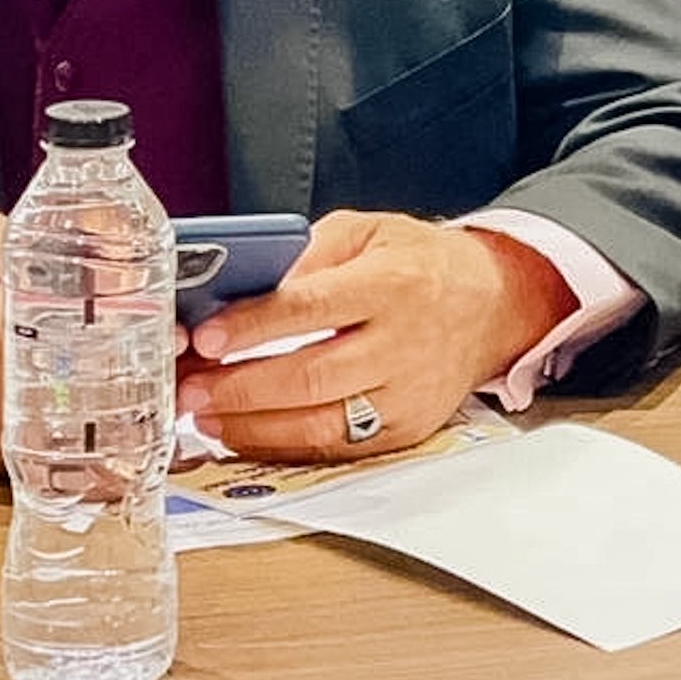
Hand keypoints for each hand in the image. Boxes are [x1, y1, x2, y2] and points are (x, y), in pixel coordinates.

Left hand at [176, 213, 576, 461]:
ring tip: (205, 415)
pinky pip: (336, 448)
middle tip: (188, 387)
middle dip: (239, 387)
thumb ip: (308, 254)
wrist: (491, 303)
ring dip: (252, 425)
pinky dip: (284, 445)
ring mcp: (408, 393)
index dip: (254, 326)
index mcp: (393, 282)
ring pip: (321, 423)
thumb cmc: (420, 263)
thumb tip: (246, 289)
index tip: (206, 337)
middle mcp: (404, 342)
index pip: (312, 308)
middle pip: (311, 376)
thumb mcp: (369, 231)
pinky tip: (246, 434)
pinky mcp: (407, 429)